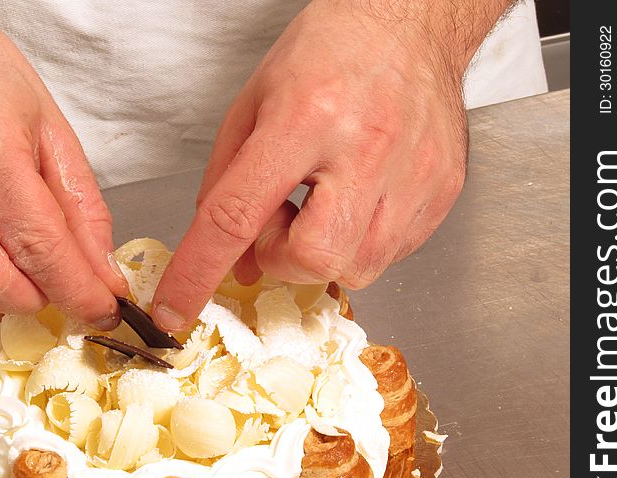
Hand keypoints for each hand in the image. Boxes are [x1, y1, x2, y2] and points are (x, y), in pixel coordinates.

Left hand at [152, 0, 506, 330]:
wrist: (411, 22)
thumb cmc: (330, 52)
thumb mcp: (253, 103)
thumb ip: (228, 184)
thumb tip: (233, 260)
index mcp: (305, 118)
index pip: (236, 216)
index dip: (198, 274)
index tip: (175, 310)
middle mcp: (365, 148)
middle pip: (312, 258)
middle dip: (283, 256)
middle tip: (286, 215)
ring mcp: (412, 174)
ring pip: (356, 268)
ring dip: (324, 251)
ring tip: (326, 200)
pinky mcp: (441, 191)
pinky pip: (392, 254)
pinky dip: (362, 241)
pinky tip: (359, 197)